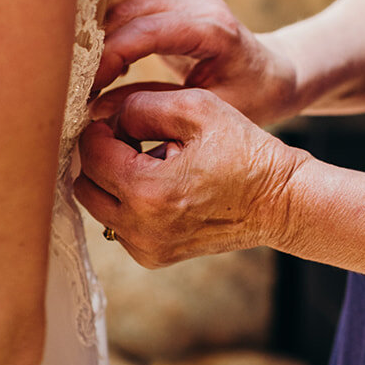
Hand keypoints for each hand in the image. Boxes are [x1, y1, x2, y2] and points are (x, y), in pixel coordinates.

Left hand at [75, 87, 309, 266]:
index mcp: (148, 192)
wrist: (279, 202)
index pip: (91, 154)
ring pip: (99, 208)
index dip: (100, 129)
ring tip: (150, 163)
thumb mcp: (197, 108)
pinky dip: (128, 204)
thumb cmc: (244, 152)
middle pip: (85, 186)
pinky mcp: (154, 258)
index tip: (121, 119)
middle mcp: (141, 229)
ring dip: (113, 182)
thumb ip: (141, 106)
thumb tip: (108, 119)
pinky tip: (161, 187)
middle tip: (131, 140)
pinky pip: (119, 226)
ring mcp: (147, 248)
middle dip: (101, 158)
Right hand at [96, 0, 303, 125]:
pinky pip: (127, 5)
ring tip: (77, 70)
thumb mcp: (209, 111)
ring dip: (94, 30)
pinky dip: (104, 27)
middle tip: (70, 79)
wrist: (276, 73)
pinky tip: (96, 61)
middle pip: (128, 8)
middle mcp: (196, 4)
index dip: (110, 54)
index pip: (147, 30)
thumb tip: (95, 111)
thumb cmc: (252, 97)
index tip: (85, 84)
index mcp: (213, 29)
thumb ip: (155, 108)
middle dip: (93, 43)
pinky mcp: (170, 3)